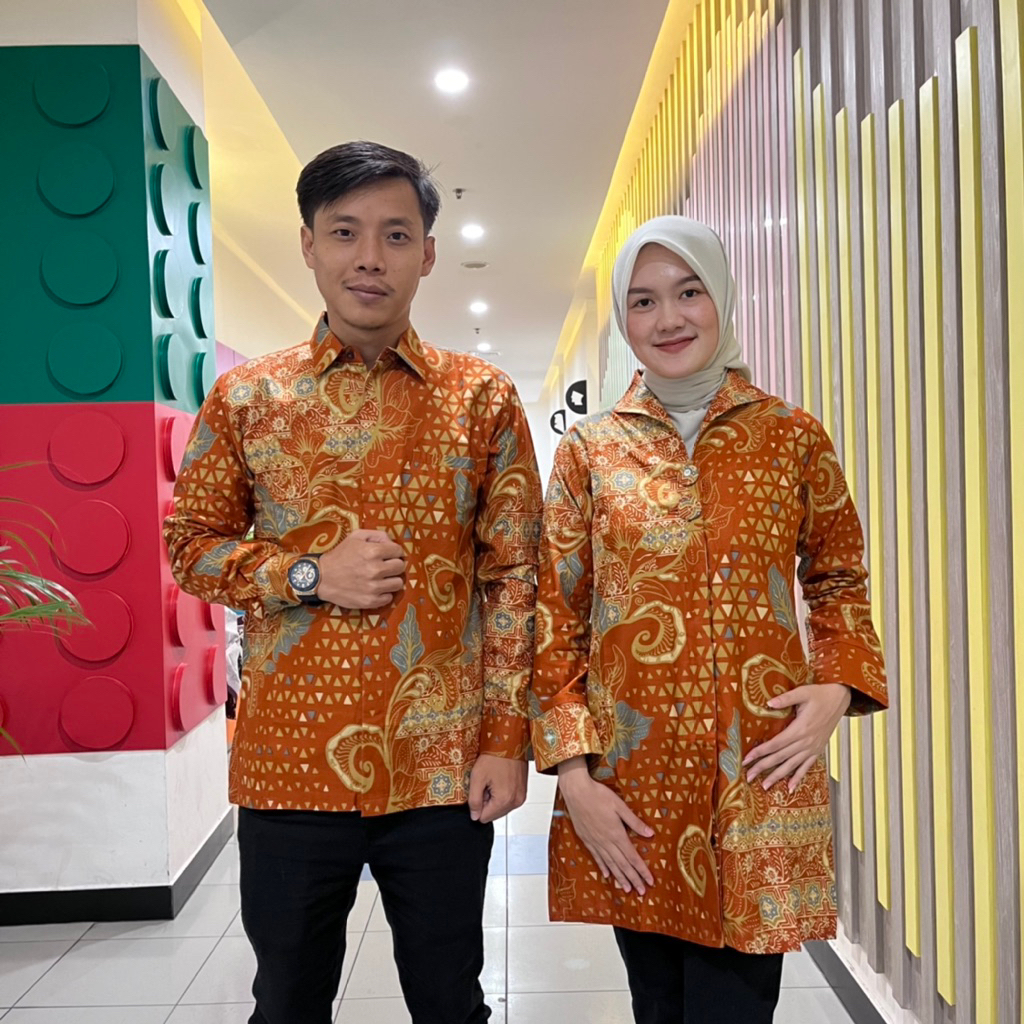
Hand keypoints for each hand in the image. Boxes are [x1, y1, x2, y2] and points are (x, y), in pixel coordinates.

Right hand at [316, 529, 405, 608]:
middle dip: (394, 565)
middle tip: (385, 566)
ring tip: (381, 578)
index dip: (394, 552)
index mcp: (373, 551)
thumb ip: (377, 535)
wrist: (321, 577)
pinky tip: (375, 588)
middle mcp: (375, 569)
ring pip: (398, 583)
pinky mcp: (370, 601)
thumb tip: (392, 543)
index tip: (387, 555)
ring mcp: (373, 587)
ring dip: (391, 580)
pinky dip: (384, 593)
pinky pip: (389, 598)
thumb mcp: (356, 537)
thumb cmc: (340, 555)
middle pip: (401, 567)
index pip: (399, 551)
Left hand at [468, 754, 527, 823]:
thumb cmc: (494, 756)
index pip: (484, 818)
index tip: (480, 789)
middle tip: (487, 783)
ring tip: (494, 779)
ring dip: (495, 798)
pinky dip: (502, 793)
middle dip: (487, 802)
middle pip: (494, 814)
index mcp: (504, 800)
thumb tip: (474, 816)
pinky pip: (509, 800)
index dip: (478, 805)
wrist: (511, 742)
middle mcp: (515, 801)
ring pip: (501, 808)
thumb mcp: (477, 777)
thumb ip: (474, 800)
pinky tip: (500, 779)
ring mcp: (521, 796)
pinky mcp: (523, 791)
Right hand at [557, 757, 654, 894]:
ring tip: (626, 889)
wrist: (577, 792)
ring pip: (610, 864)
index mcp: (617, 834)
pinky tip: (607, 875)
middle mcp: (606, 842)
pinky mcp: (586, 839)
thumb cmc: (598, 795)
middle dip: (633, 879)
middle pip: (622, 865)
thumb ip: (635, 822)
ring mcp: (595, 842)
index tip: (650, 881)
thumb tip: (650, 833)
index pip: (632, 857)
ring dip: (619, 877)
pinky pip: (596, 857)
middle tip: (641, 892)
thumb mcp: (620, 806)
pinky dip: (603, 867)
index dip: (642, 871)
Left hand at [743, 683, 851, 791]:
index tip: (747, 759)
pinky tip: (790, 788)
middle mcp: (805, 742)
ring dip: (777, 777)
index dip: (760, 752)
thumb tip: (768, 703)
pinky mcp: (818, 750)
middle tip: (749, 776)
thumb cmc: (820, 695)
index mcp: (800, 729)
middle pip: (780, 758)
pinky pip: (807, 767)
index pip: (775, 744)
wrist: (840, 699)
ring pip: (792, 766)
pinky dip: (798, 778)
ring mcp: (812, 748)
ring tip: (765, 786)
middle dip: (763, 768)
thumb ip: (785, 699)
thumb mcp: (802, 692)